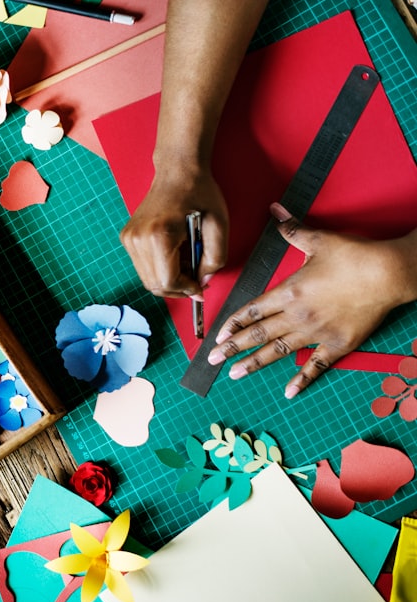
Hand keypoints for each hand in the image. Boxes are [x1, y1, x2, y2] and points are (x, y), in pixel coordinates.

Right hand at [119, 164, 228, 297]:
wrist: (178, 170)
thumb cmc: (199, 193)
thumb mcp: (219, 226)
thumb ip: (215, 259)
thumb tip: (202, 282)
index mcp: (159, 236)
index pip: (167, 282)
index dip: (186, 290)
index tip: (199, 289)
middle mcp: (138, 239)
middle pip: (153, 285)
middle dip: (177, 288)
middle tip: (195, 279)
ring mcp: (130, 238)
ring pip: (147, 278)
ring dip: (168, 279)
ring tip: (186, 262)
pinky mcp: (128, 237)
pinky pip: (143, 266)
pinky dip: (160, 268)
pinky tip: (174, 254)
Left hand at [208, 203, 416, 397]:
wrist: (389, 274)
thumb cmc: (354, 256)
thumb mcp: (318, 240)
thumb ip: (291, 229)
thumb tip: (275, 209)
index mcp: (288, 291)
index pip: (251, 311)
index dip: (232, 324)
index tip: (217, 335)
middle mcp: (297, 315)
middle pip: (257, 334)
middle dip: (232, 348)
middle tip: (212, 360)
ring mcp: (316, 332)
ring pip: (278, 351)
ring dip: (254, 363)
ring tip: (235, 374)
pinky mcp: (338, 343)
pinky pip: (315, 365)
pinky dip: (301, 379)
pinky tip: (288, 392)